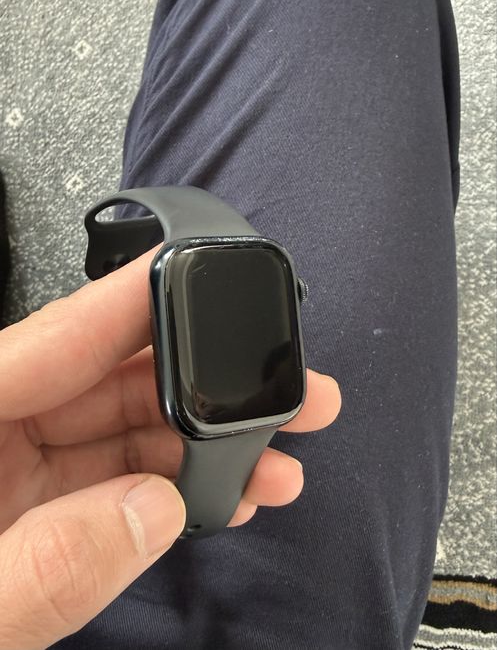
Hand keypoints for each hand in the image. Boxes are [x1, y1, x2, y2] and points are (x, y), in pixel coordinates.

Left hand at [0, 246, 340, 649]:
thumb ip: (40, 568)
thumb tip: (151, 510)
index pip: (58, 337)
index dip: (138, 303)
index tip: (209, 280)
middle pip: (111, 381)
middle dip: (208, 386)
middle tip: (284, 391)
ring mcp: (15, 469)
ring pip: (126, 432)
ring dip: (207, 446)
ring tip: (277, 463)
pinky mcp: (36, 507)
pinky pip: (116, 481)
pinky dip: (175, 489)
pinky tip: (227, 498)